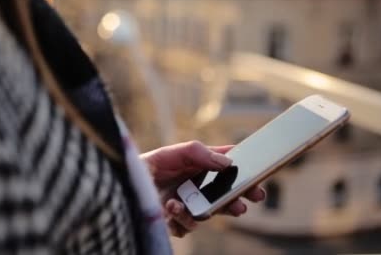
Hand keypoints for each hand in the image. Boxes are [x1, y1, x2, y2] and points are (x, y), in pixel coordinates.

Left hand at [141, 141, 265, 237]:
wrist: (122, 187)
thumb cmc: (146, 167)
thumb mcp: (172, 153)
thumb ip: (199, 153)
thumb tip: (227, 161)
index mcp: (197, 167)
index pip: (226, 168)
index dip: (243, 169)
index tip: (259, 171)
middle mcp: (196, 187)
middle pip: (225, 194)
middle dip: (240, 196)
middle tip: (254, 197)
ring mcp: (188, 206)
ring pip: (210, 214)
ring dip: (203, 209)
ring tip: (185, 202)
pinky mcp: (177, 222)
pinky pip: (189, 226)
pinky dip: (183, 218)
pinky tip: (171, 208)